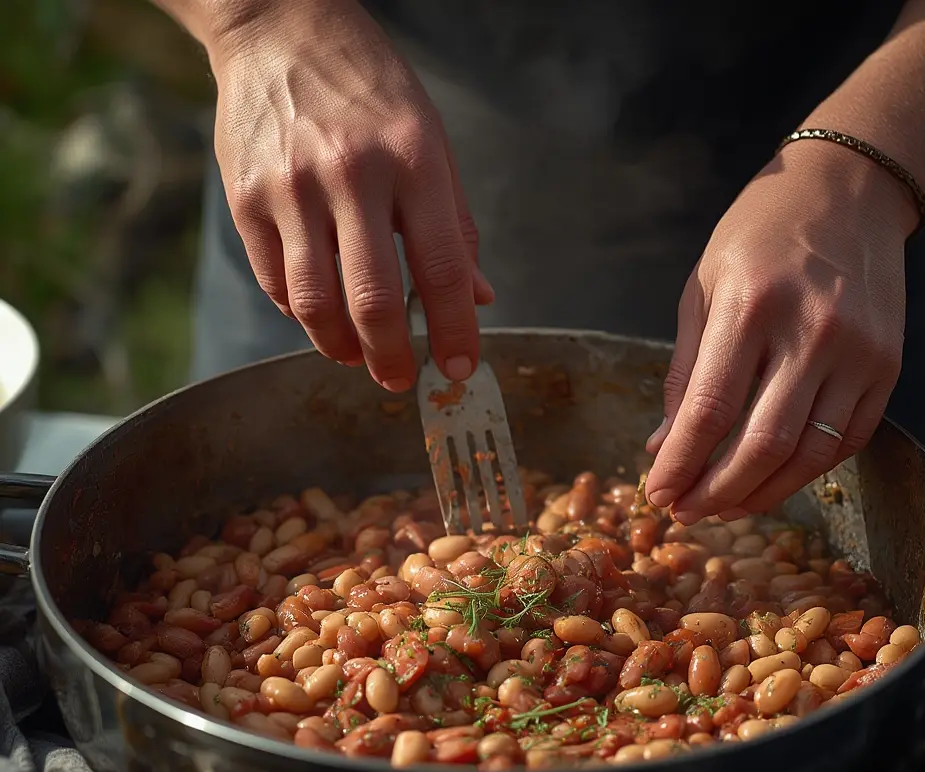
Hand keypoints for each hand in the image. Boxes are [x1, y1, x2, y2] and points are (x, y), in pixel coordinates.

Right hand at [207, 0, 492, 390]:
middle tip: (400, 380)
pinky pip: (275, 283)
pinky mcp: (245, 197)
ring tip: (357, 357)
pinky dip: (302, 314)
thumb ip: (456, 227)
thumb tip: (477, 298)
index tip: (459, 369)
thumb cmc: (371, 93)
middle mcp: (351, 174)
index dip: (454, 330)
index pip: (441, 268)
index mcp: (412, 160)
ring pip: (315, 303)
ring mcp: (291, 187)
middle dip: (391, 358)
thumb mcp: (432, 144)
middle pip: (372, 299)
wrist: (280, 29)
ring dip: (341, 348)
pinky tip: (320, 315)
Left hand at [644, 141, 918, 522]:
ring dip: (761, 494)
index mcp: (751, 306)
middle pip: (763, 443)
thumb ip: (684, 370)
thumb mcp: (704, 288)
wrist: (849, 190)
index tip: (657, 493)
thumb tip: (662, 445)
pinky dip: (805, 472)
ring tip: (724, 508)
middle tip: (686, 513)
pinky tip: (771, 481)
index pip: (710, 409)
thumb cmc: (758, 235)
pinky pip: (847, 441)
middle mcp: (811, 331)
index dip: (681, 462)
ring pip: (809, 454)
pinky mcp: (888, 367)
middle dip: (716, 491)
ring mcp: (859, 352)